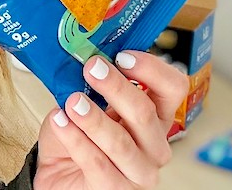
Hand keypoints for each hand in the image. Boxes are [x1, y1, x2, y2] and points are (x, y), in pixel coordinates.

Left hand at [34, 51, 188, 188]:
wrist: (58, 175)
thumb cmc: (76, 138)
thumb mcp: (85, 103)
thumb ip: (90, 84)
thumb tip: (84, 57)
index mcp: (154, 117)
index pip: (172, 88)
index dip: (152, 69)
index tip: (122, 55)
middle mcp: (154, 146)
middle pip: (146, 113)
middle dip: (116, 88)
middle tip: (91, 69)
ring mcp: (139, 172)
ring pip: (121, 142)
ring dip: (94, 118)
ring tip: (72, 101)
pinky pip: (97, 163)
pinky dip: (76, 140)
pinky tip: (61, 123)